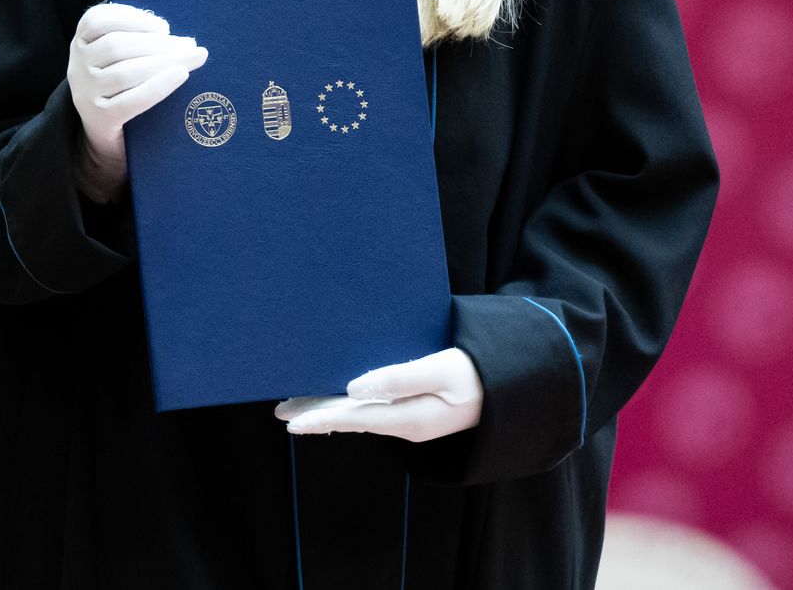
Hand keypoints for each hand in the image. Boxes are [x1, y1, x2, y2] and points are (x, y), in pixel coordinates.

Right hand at [67, 2, 206, 202]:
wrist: (105, 134)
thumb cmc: (122, 85)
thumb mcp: (119, 57)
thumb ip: (139, 39)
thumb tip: (182, 40)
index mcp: (81, 43)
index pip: (97, 20)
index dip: (131, 17)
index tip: (163, 26)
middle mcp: (77, 66)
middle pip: (117, 46)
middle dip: (159, 43)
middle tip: (191, 44)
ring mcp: (85, 93)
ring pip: (125, 72)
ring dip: (164, 61)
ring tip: (193, 58)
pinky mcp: (98, 118)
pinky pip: (131, 101)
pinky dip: (159, 86)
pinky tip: (181, 75)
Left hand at [274, 347, 483, 441]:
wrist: (511, 390)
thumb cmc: (480, 374)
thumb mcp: (442, 370)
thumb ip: (399, 378)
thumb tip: (354, 388)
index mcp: (408, 417)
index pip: (353, 418)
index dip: (320, 418)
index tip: (291, 420)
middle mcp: (405, 423)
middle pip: (350, 420)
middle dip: (316, 415)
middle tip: (281, 412)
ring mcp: (410, 419)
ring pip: (359, 416)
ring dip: (328, 410)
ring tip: (297, 408)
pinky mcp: (416, 410)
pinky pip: (373, 411)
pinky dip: (349, 406)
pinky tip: (338, 402)